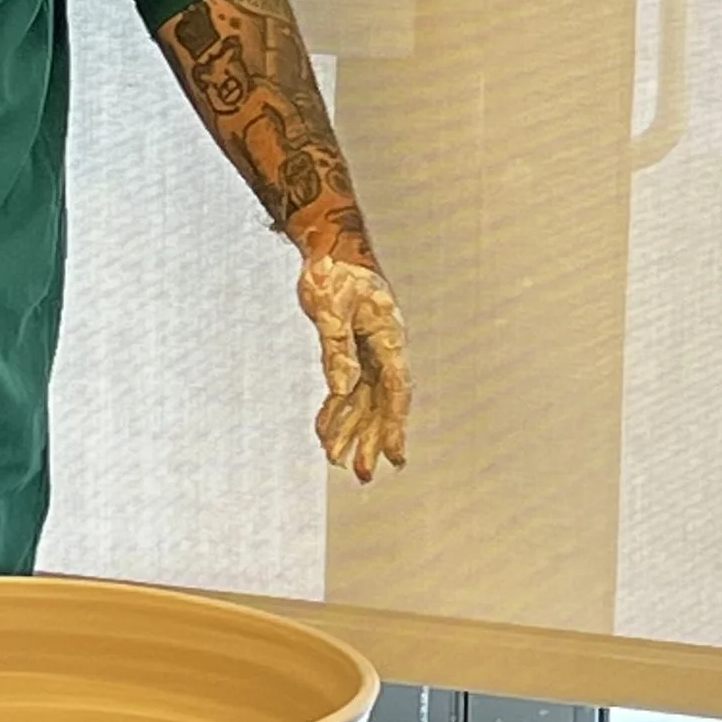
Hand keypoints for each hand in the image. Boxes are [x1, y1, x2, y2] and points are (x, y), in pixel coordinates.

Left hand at [297, 251, 410, 480]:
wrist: (329, 247)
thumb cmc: (333, 272)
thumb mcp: (330, 308)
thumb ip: (336, 348)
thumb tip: (341, 388)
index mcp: (388, 338)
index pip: (396, 391)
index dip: (396, 425)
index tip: (396, 455)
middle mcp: (383, 350)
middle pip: (380, 404)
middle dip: (372, 440)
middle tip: (363, 474)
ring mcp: (368, 352)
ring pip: (362, 401)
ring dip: (351, 432)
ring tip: (339, 462)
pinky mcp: (351, 351)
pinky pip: (346, 389)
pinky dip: (335, 411)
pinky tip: (325, 433)